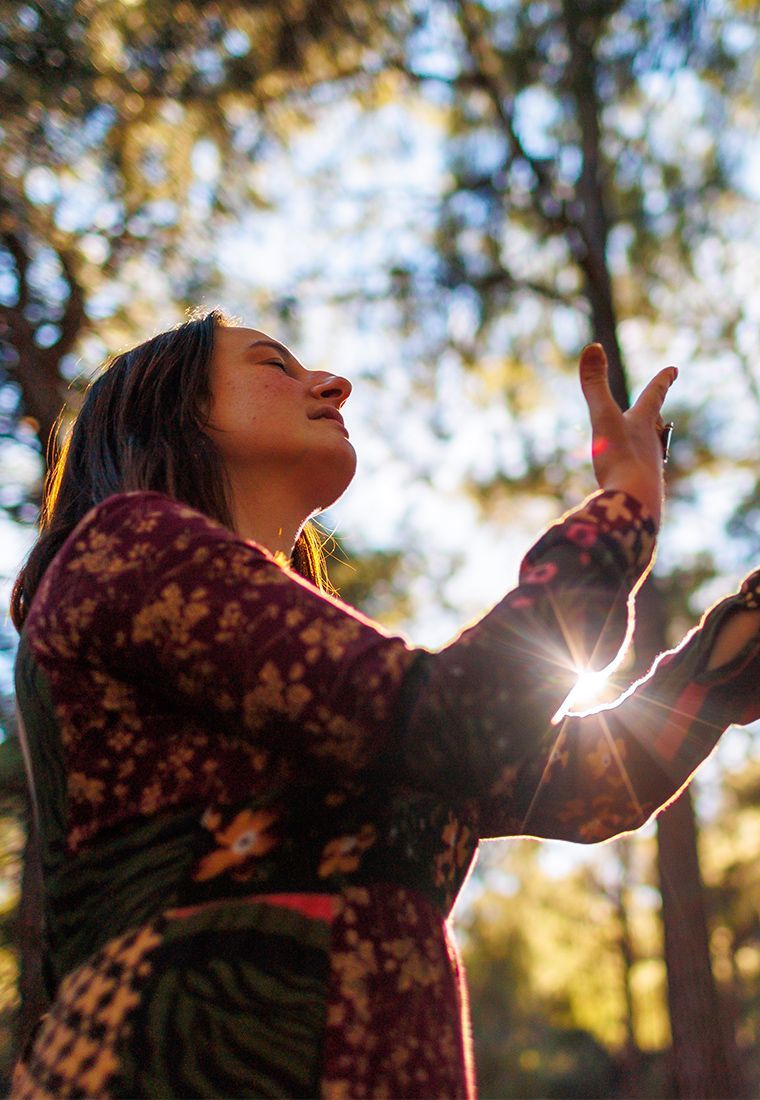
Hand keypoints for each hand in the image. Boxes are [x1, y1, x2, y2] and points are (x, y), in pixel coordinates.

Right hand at [579, 343, 676, 525]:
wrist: (634, 505)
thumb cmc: (620, 459)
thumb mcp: (603, 419)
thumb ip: (595, 385)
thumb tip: (592, 347)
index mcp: (642, 424)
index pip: (654, 395)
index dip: (663, 380)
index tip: (674, 369)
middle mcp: (650, 444)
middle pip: (653, 423)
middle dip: (652, 413)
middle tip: (656, 406)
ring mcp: (649, 467)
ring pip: (648, 449)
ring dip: (644, 443)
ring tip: (641, 444)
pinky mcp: (642, 489)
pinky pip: (639, 474)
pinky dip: (634, 470)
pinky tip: (629, 481)